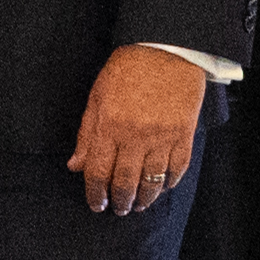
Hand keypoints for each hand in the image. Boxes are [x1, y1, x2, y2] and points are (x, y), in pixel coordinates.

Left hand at [69, 43, 204, 215]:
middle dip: (120, 201)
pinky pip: (178, 167)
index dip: (95, 193)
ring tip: (138, 206)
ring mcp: (162, 136)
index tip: (95, 205)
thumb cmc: (126, 70)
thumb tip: (75, 165)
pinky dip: (170, 182)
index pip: (98, 172)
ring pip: (153, 180)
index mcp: (109, 127)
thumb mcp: (96, 98)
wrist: (165, 50)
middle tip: (118, 210)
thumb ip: (86, 135)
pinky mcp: (184, 133)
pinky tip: (163, 188)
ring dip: (145, 198)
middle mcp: (135, 136)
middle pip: (125, 181)